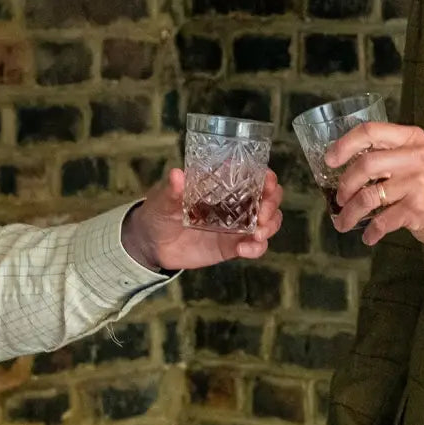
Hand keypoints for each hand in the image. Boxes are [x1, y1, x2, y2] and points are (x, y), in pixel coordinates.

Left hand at [120, 168, 282, 271]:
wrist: (151, 243)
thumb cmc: (159, 211)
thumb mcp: (163, 198)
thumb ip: (172, 189)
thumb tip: (177, 175)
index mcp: (222, 184)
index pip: (253, 175)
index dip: (267, 177)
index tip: (268, 183)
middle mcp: (235, 202)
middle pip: (269, 198)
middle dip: (272, 204)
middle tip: (262, 215)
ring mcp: (237, 225)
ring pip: (268, 222)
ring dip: (270, 226)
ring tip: (258, 235)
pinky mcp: (232, 246)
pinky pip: (254, 246)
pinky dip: (256, 248)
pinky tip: (245, 250)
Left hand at [327, 122, 423, 250]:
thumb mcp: (416, 158)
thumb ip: (388, 154)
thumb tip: (344, 163)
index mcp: (411, 139)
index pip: (369, 131)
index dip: (344, 145)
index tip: (329, 160)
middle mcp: (416, 157)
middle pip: (365, 165)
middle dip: (344, 185)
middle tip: (339, 198)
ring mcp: (417, 183)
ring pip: (368, 197)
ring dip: (349, 213)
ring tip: (343, 222)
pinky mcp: (417, 209)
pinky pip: (381, 221)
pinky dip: (370, 232)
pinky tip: (368, 236)